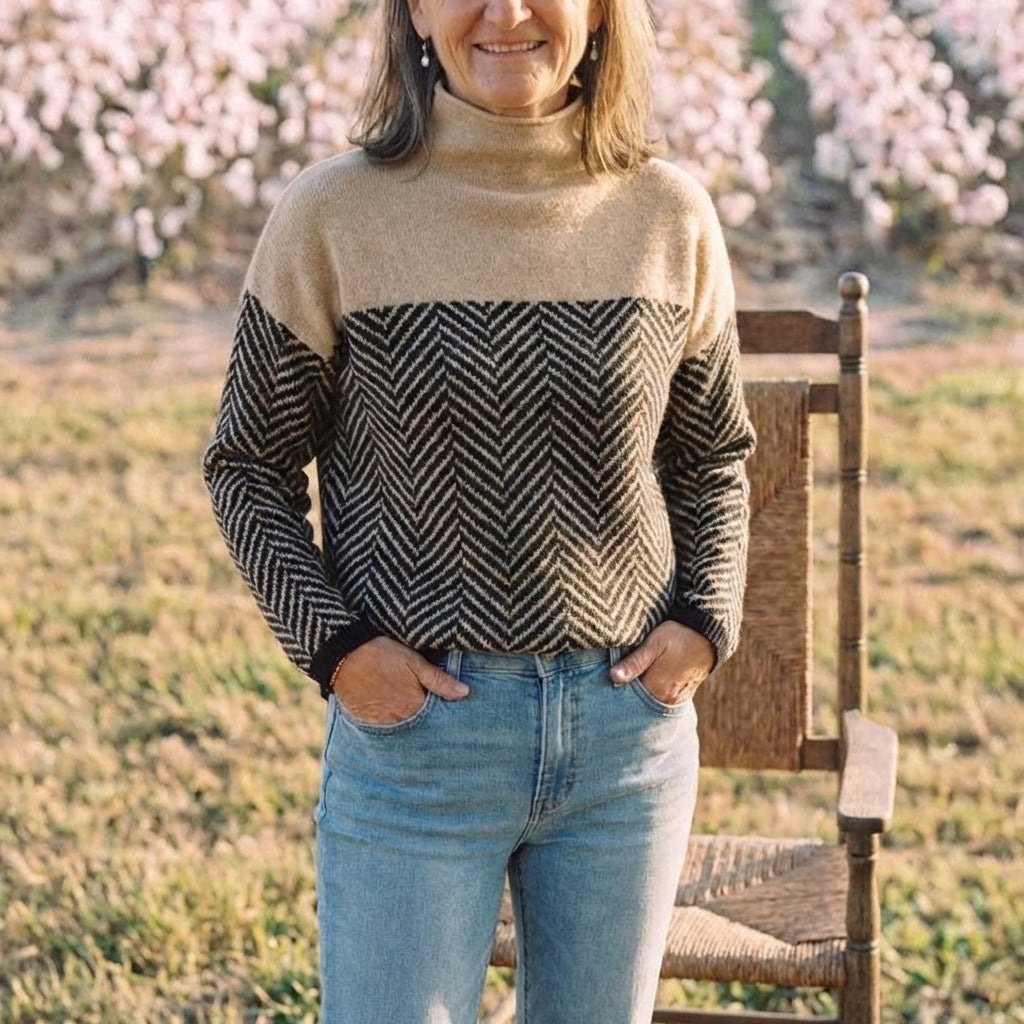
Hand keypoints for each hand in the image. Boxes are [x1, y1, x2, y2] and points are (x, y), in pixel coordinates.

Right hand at [331, 636, 468, 723]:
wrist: (343, 654)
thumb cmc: (382, 654)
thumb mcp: (414, 662)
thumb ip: (439, 680)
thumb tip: (465, 693)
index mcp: (414, 706)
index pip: (435, 717)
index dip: (440, 711)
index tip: (446, 709)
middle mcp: (399, 719)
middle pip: (418, 725)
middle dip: (425, 720)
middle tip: (426, 711)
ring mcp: (381, 723)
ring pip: (402, 728)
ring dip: (407, 722)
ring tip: (407, 711)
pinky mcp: (366, 721)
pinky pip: (383, 728)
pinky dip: (390, 722)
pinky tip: (392, 713)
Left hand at [610, 621, 714, 705]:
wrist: (710, 634)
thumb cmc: (679, 635)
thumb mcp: (654, 643)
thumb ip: (634, 662)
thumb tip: (613, 677)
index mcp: (657, 688)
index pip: (628, 697)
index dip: (617, 689)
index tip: (608, 681)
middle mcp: (667, 698)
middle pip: (640, 702)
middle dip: (628, 694)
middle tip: (617, 680)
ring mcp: (677, 698)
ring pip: (651, 701)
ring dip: (641, 693)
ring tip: (633, 680)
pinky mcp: (683, 694)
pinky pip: (663, 699)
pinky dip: (654, 693)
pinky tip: (648, 682)